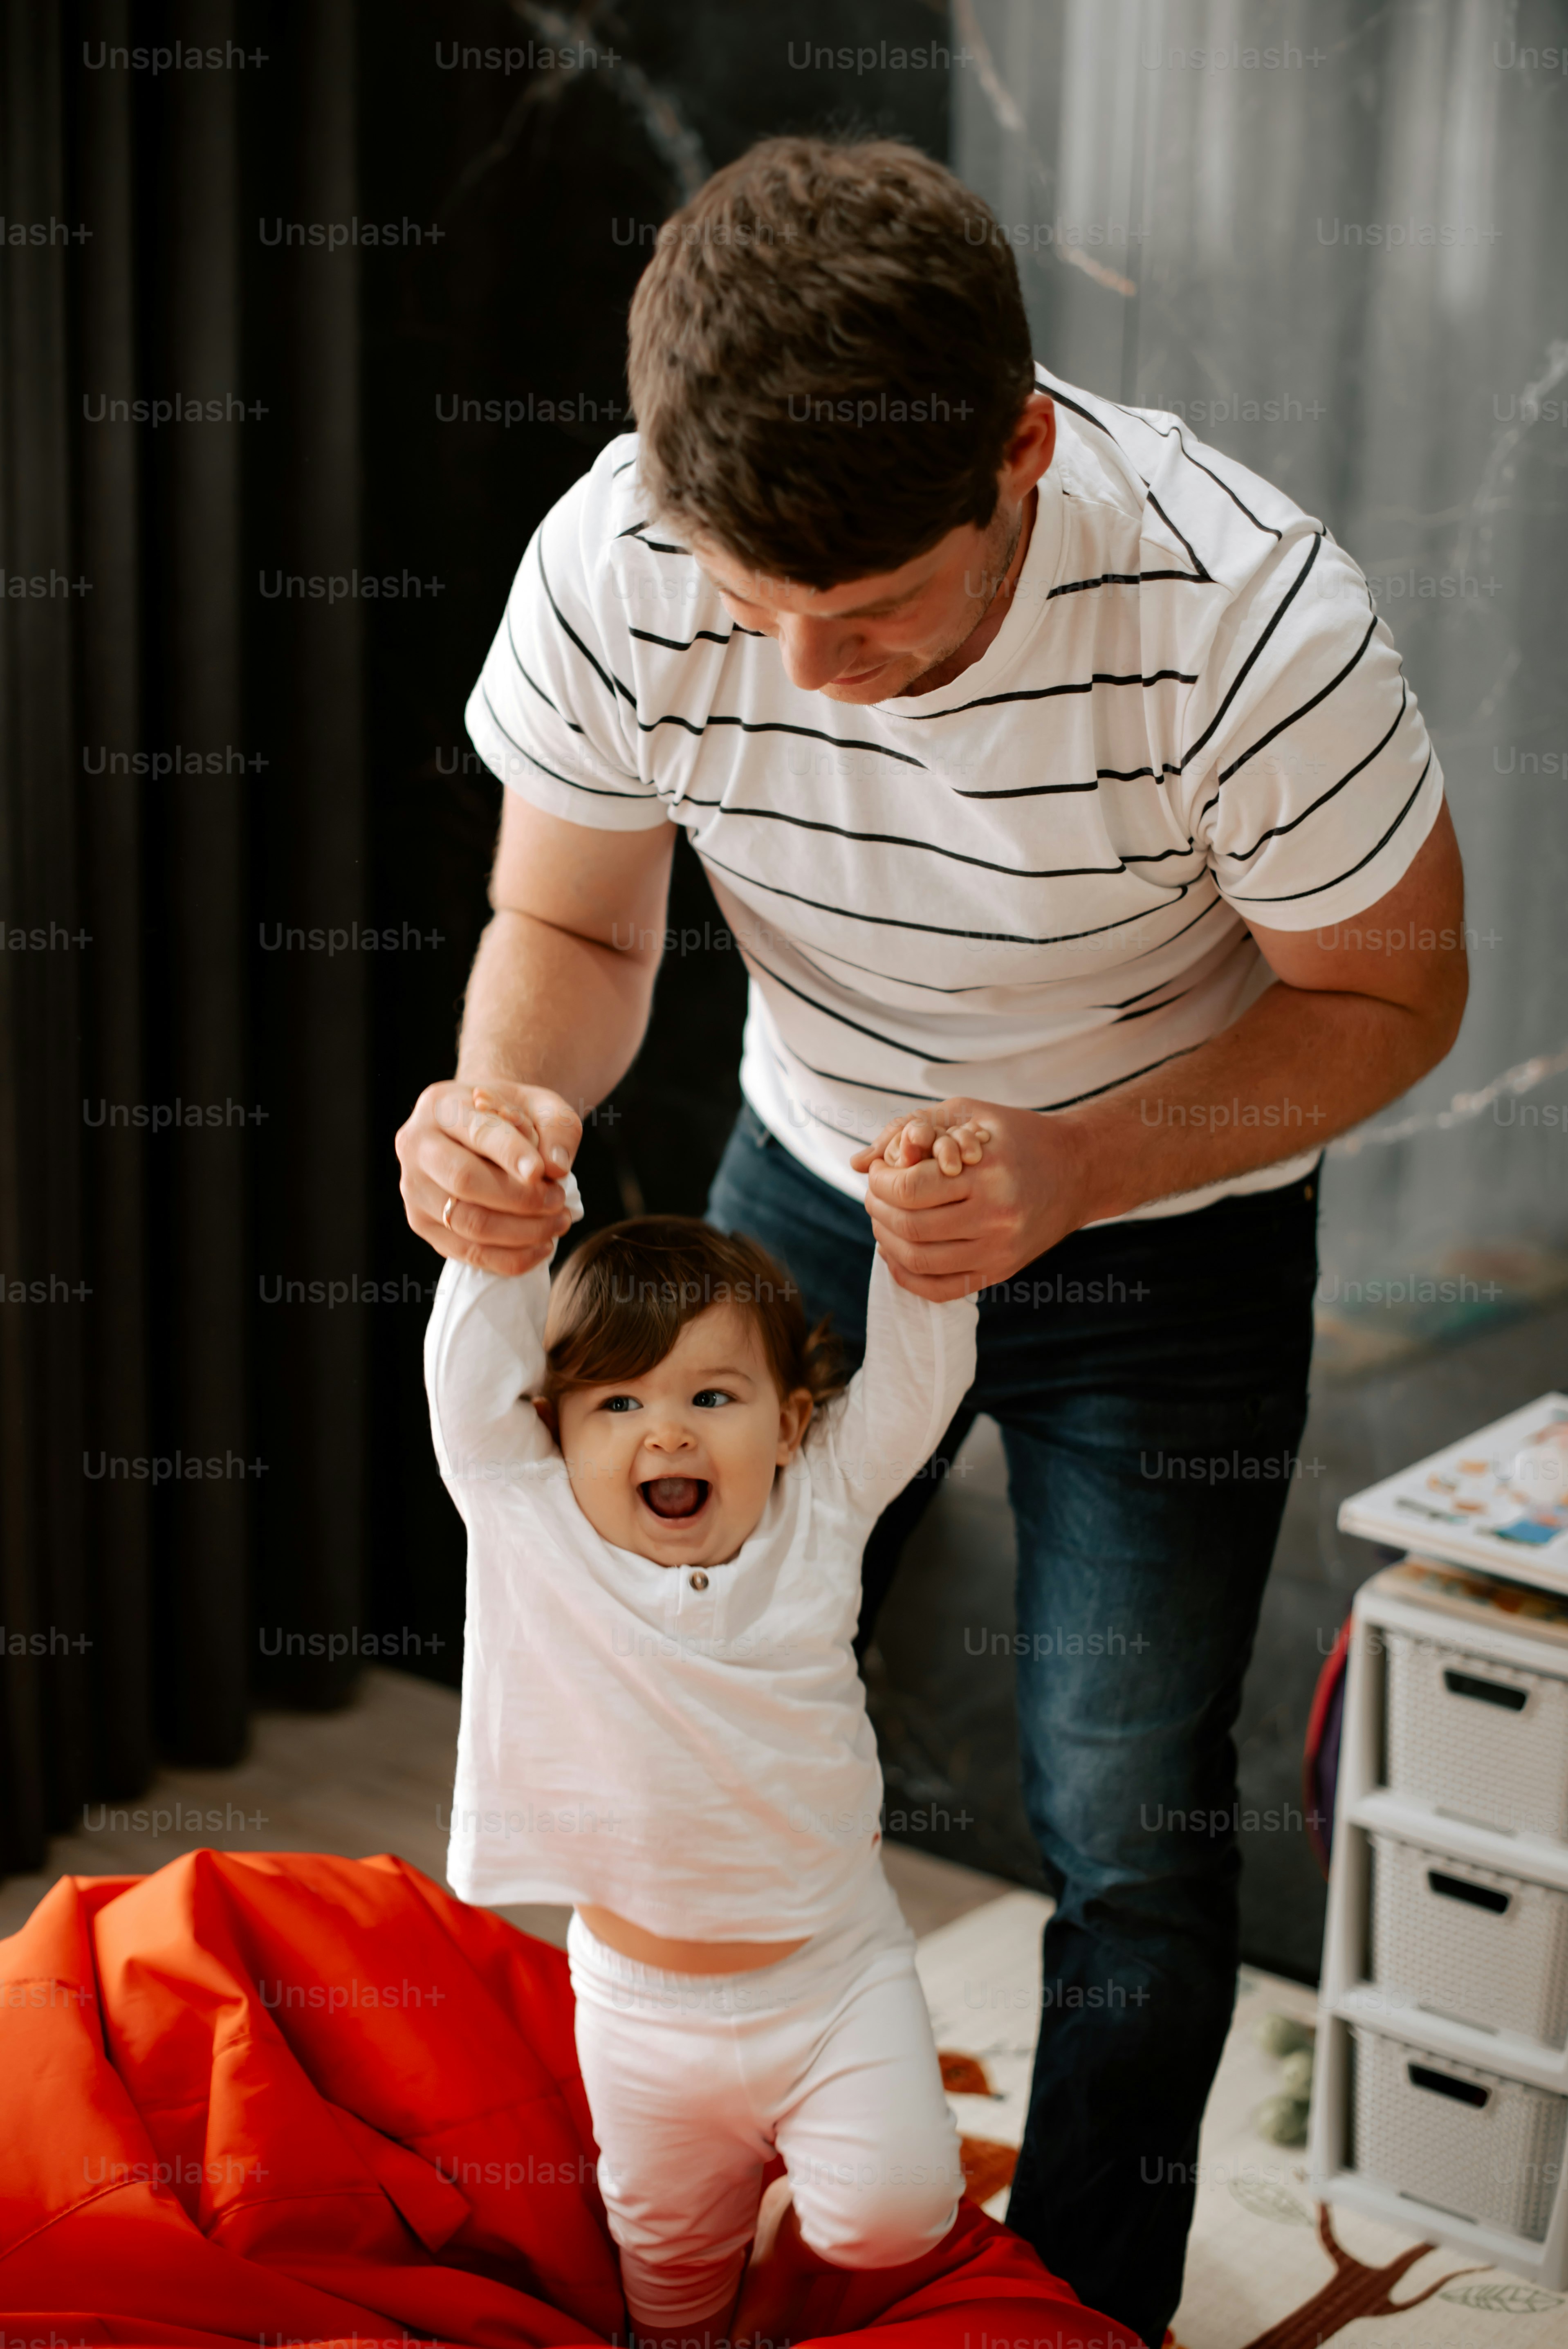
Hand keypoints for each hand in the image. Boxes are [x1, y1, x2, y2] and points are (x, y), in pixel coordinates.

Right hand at [396, 1077, 581, 1274]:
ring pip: (467, 1223)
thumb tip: (556, 1168)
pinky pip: (467, 1252)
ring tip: (558, 1223)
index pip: (477, 1132)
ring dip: (522, 1232)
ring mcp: (414, 1189)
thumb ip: (557, 1126)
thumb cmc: (512, 1115)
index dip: (510, 1154)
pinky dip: (510, 1257)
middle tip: (559, 1202)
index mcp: (441, 1105)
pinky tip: (542, 1247)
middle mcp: (417, 1146)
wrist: (478, 1128)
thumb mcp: (541, 1105)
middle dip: (521, 1199)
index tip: (542, 1172)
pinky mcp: (422, 1224)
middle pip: (464, 1181)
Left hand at [848, 1096, 1088, 1300]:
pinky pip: (939, 1289)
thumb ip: (912, 1126)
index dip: (880, 1181)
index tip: (879, 1171)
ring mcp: (999, 1250)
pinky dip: (906, 1275)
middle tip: (875, 1194)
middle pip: (909, 1226)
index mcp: (988, 1172)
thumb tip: (857, 1161)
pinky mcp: (1001, 1271)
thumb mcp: (970, 1113)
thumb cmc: (1016, 1135)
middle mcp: (996, 1216)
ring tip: (884, 1217)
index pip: (909, 1189)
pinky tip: (896, 1252)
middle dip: (878, 1209)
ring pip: (919, 1260)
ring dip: (886, 1240)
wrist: (1078, 1170)